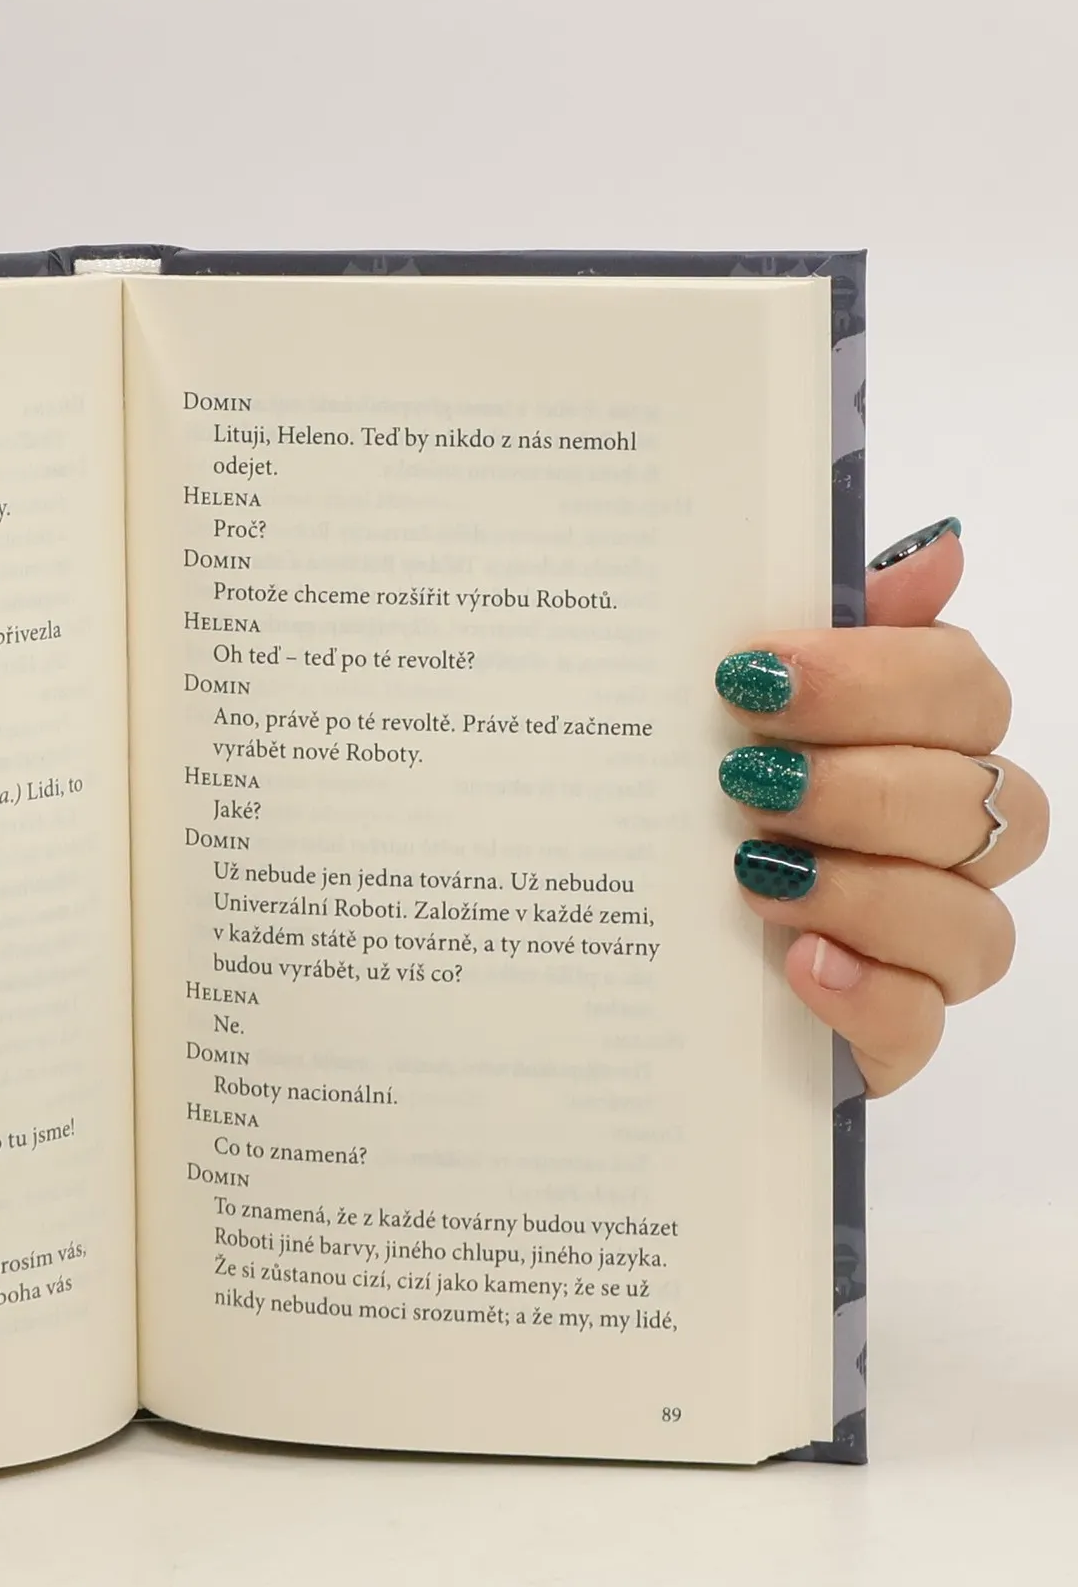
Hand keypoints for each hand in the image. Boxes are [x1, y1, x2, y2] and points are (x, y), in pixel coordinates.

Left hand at [716, 520, 1048, 1095]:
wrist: (600, 946)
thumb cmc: (679, 807)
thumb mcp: (714, 711)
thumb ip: (825, 631)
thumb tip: (935, 550)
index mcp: (911, 744)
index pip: (963, 690)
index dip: (876, 678)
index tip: (756, 676)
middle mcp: (938, 845)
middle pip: (986, 802)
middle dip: (864, 785)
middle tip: (745, 780)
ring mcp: (918, 949)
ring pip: (973, 923)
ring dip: (865, 890)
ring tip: (751, 872)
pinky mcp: (883, 1036)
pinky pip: (919, 1026)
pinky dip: (864, 993)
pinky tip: (794, 963)